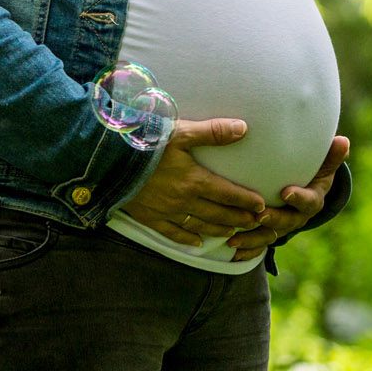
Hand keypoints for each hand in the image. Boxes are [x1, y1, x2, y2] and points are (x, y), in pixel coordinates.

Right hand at [121, 117, 266, 246]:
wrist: (110, 163)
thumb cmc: (146, 143)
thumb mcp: (181, 132)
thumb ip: (212, 132)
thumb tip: (243, 128)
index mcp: (195, 180)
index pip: (228, 194)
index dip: (246, 201)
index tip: (261, 206)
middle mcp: (184, 200)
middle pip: (218, 214)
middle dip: (239, 219)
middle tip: (255, 223)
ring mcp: (167, 212)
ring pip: (200, 225)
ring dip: (219, 230)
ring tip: (234, 232)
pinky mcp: (150, 217)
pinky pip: (173, 233)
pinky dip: (187, 238)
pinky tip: (197, 242)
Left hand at [228, 134, 347, 262]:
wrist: (302, 191)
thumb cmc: (312, 173)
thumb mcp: (323, 165)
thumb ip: (331, 156)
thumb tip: (343, 141)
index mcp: (313, 200)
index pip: (309, 201)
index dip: (299, 198)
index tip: (286, 192)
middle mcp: (299, 217)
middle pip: (288, 222)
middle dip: (274, 220)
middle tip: (259, 215)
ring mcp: (283, 228)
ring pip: (270, 237)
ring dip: (253, 239)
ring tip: (235, 239)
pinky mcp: (270, 235)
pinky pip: (259, 247)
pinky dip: (247, 251)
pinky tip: (232, 252)